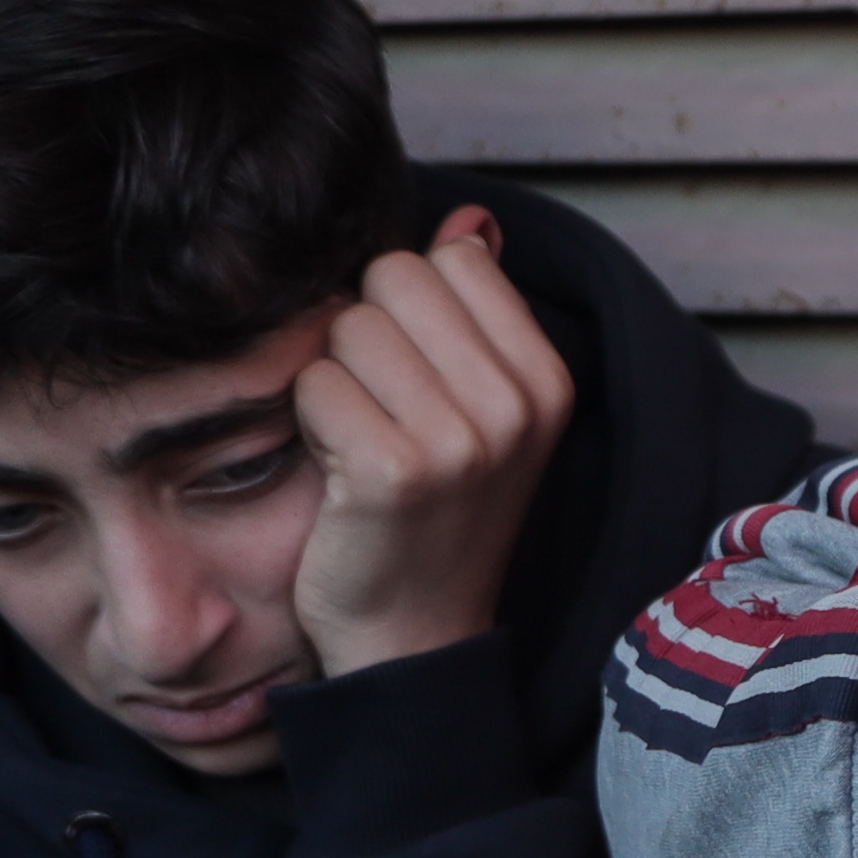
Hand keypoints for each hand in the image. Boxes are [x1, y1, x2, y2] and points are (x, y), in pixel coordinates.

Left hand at [288, 206, 580, 677]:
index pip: (447, 258)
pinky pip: (315, 384)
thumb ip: (478, 313)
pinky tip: (339, 472)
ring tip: (363, 443)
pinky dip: (310, 425)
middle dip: (367, 335)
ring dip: (334, 382)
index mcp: (547, 378)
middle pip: (391, 278)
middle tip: (384, 413)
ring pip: (346, 328)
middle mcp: (518, 404)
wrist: (415, 634)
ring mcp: (463, 439)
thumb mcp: (483, 410)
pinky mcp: (395, 471)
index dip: (409, 308)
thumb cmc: (434, 512)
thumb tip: (470, 224)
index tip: (421, 380)